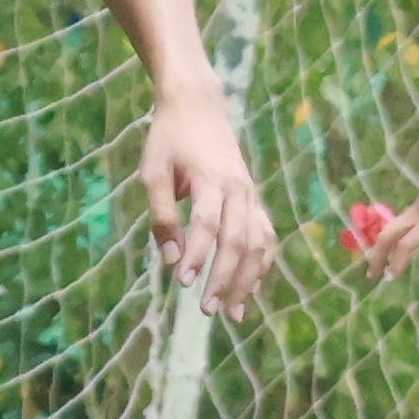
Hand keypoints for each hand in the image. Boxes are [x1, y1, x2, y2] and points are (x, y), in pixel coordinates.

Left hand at [130, 84, 279, 316]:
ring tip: (234, 313)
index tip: (182, 282)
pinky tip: (251, 290)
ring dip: (247, 280)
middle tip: (207, 310)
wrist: (198, 105)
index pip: (207, 224)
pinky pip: (266, 237)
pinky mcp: (254, 199)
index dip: (197, 255)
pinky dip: (261, 265)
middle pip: (237, 240)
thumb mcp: (152, 172)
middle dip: (224, 279)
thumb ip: (161, 215)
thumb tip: (169, 259)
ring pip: (258, 243)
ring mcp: (250, 195)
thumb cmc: (169, 139)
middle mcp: (237, 189)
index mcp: (209, 179)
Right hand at [363, 149, 418, 279]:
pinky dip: (388, 239)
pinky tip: (391, 248)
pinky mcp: (415, 208)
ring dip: (379, 248)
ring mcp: (413, 210)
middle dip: (377, 256)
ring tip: (376, 264)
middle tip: (371, 276)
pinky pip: (395, 225)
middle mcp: (416, 216)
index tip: (390, 278)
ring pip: (388, 229)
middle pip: (387, 236)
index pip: (406, 244)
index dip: (397, 262)